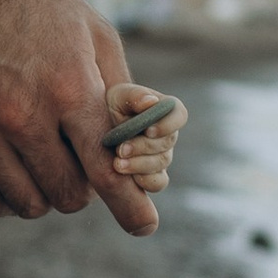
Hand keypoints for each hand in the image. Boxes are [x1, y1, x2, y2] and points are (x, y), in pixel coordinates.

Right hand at [0, 0, 157, 237]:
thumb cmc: (35, 6)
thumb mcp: (94, 33)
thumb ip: (120, 90)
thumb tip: (141, 139)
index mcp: (68, 90)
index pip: (107, 172)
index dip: (130, 208)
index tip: (144, 225)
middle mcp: (24, 117)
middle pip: (68, 195)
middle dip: (83, 189)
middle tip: (78, 165)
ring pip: (28, 204)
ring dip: (44, 194)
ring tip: (43, 165)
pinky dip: (4, 198)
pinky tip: (11, 175)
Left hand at [102, 80, 184, 213]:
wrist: (99, 124)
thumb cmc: (114, 104)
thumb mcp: (121, 95)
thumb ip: (136, 96)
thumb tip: (150, 102)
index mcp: (166, 110)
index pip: (179, 115)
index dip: (168, 125)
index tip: (149, 130)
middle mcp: (168, 134)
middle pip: (166, 143)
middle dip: (142, 147)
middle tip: (121, 149)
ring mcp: (162, 156)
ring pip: (160, 164)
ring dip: (138, 165)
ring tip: (117, 164)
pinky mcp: (152, 174)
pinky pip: (157, 182)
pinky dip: (145, 181)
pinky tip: (128, 178)